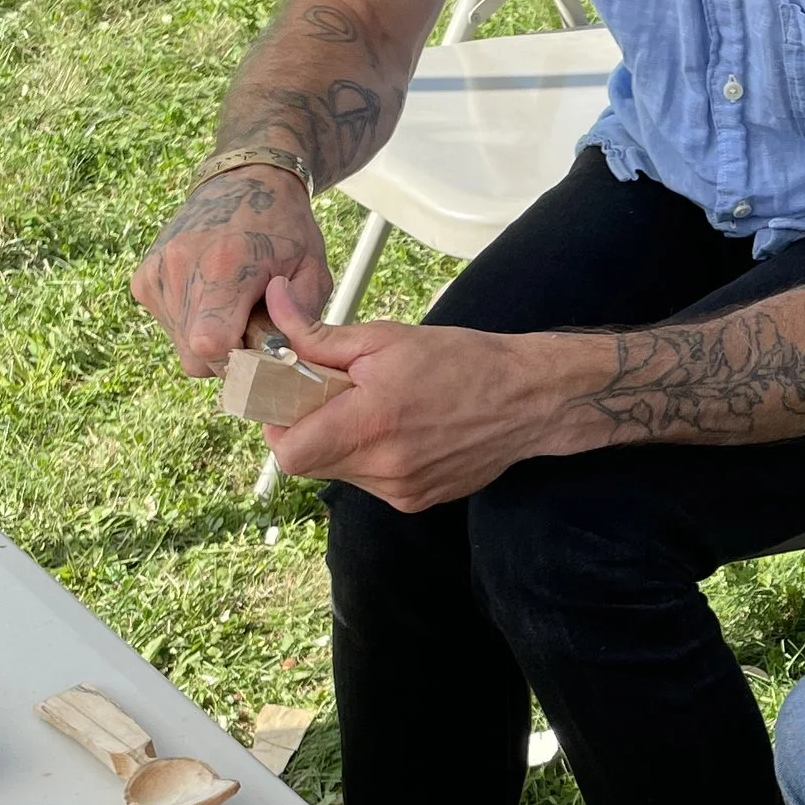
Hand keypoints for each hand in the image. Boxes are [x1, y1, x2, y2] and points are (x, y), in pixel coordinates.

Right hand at [132, 172, 330, 375]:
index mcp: (224, 265)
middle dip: (228, 354)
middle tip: (251, 323)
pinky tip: (213, 296)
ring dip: (210, 338)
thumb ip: (301, 320)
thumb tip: (279, 359)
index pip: (210, 345)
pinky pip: (169, 326)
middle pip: (195, 355)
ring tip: (233, 303)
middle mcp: (180, 267)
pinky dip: (193, 323)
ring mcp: (157, 273)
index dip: (237, 360)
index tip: (258, 345)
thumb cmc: (285, 229)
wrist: (245, 183)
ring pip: (182, 346)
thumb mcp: (312, 270)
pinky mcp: (144, 278)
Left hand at [259, 290, 563, 510]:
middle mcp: (384, 468)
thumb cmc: (463, 361)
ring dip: (342, 442)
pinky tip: (400, 429)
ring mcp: (401, 491)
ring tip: (377, 409)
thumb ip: (319, 334)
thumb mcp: (386, 338)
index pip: (290, 452)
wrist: (528, 400)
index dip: (278, 426)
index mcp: (372, 423)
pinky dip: (371, 456)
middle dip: (310, 428)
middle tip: (335, 395)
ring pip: (340, 473)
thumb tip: (275, 303)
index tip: (290, 399)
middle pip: (310, 463)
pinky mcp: (416, 501)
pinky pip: (370, 482)